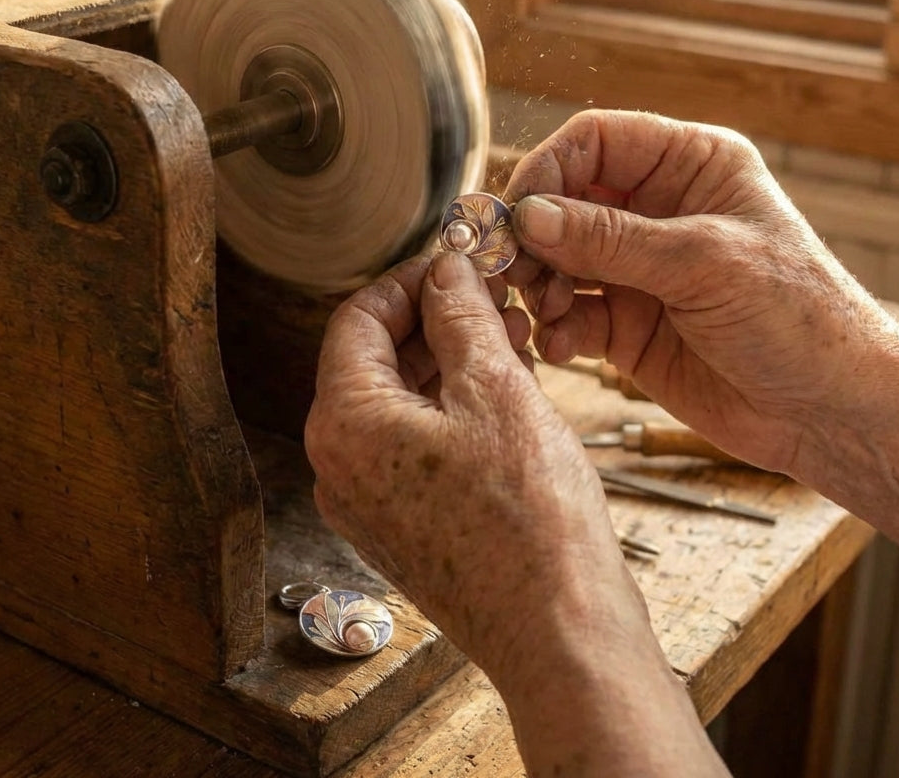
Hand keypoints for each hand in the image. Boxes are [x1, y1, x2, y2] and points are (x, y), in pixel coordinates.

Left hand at [306, 250, 727, 775]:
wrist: (558, 632)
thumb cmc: (530, 519)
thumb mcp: (497, 390)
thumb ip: (461, 316)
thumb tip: (446, 269)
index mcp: (345, 424)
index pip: (357, 320)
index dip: (408, 282)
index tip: (455, 266)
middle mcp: (339, 466)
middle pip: (373, 361)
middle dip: (434, 321)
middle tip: (491, 298)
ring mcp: (366, 502)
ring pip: (396, 402)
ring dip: (447, 363)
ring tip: (509, 340)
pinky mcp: (399, 526)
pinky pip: (411, 445)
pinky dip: (449, 409)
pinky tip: (502, 392)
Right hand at [503, 109, 898, 473]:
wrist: (828, 412)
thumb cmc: (797, 319)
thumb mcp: (703, 263)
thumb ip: (610, 239)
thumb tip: (528, 216)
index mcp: (691, 167)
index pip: (596, 141)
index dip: (549, 169)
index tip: (520, 213)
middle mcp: (658, 211)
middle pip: (564, 200)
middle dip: (534, 236)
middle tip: (515, 271)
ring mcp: (639, 270)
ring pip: (557, 259)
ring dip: (540, 285)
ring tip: (549, 312)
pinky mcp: (626, 324)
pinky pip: (570, 314)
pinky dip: (556, 328)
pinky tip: (563, 348)